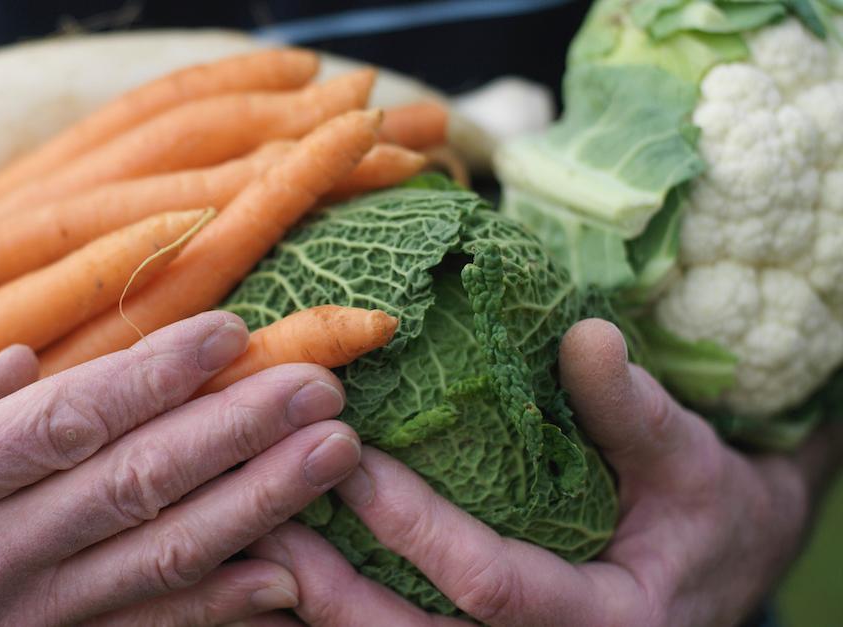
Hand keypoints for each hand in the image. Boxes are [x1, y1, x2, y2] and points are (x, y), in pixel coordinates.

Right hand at [0, 311, 362, 625]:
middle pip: (135, 484)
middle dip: (237, 430)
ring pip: (160, 557)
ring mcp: (25, 618)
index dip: (155, 375)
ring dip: (256, 503)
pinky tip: (286, 574)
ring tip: (331, 454)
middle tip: (318, 385)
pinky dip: (220, 606)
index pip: (66, 419)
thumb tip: (23, 363)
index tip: (230, 330)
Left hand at [245, 319, 842, 626]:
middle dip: (332, 589)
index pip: (490, 588)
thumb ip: (635, 410)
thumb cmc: (701, 509)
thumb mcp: (689, 459)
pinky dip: (336, 607)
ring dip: (317, 603)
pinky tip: (281, 560)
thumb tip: (588, 337)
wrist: (712, 568)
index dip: (415, 528)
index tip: (347, 458)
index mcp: (603, 620)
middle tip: (261, 518)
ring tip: (251, 538)